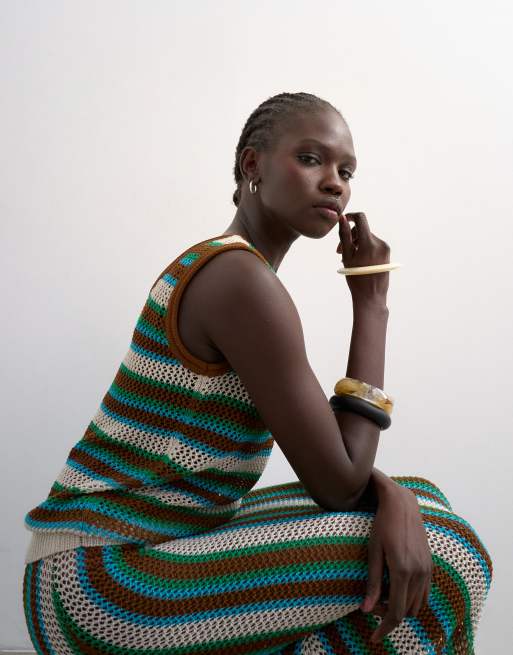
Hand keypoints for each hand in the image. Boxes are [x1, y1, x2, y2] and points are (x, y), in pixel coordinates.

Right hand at [336, 212, 389, 301]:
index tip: (343, 221)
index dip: (351, 216)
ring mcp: (385, 248)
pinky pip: (373, 245)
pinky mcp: (387, 253)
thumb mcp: (347, 256)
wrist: (371, 296)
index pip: (361, 219)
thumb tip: (342, 219)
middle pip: (362, 231)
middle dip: (350, 238)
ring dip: (356, 244)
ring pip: (367, 238)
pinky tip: (358, 260)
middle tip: (339, 251)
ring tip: (348, 258)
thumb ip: (344, 236)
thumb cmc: (356, 278)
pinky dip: (364, 249)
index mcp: (369, 243)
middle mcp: (380, 243)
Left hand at [360, 484, 432, 644]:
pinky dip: (411, 598)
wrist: (402, 503)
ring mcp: (427, 569)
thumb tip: (365, 610)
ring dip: (401, 608)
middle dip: (389, 616)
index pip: (396, 612)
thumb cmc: (382, 524)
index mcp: (402, 570)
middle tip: (370, 607)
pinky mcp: (429, 565)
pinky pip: (423, 593)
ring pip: (417, 605)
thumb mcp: (372, 552)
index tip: (373, 637)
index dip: (384, 628)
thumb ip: (373, 582)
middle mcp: (418, 573)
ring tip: (382, 597)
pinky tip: (395, 589)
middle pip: (407, 611)